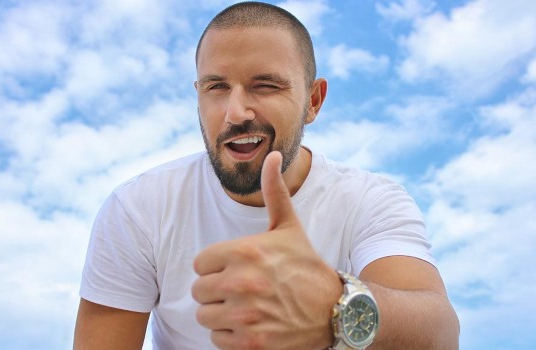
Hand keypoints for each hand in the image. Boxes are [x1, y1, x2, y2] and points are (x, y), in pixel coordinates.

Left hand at [192, 151, 341, 349]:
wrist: (337, 311)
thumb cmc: (307, 266)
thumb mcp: (289, 227)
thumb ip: (273, 191)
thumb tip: (272, 153)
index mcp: (244, 251)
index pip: (200, 263)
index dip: (217, 267)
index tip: (238, 269)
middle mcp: (241, 282)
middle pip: (199, 291)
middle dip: (217, 292)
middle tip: (242, 292)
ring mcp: (246, 315)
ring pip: (205, 317)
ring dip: (222, 315)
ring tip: (247, 308)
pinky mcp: (251, 343)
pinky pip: (217, 340)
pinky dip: (231, 337)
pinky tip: (253, 326)